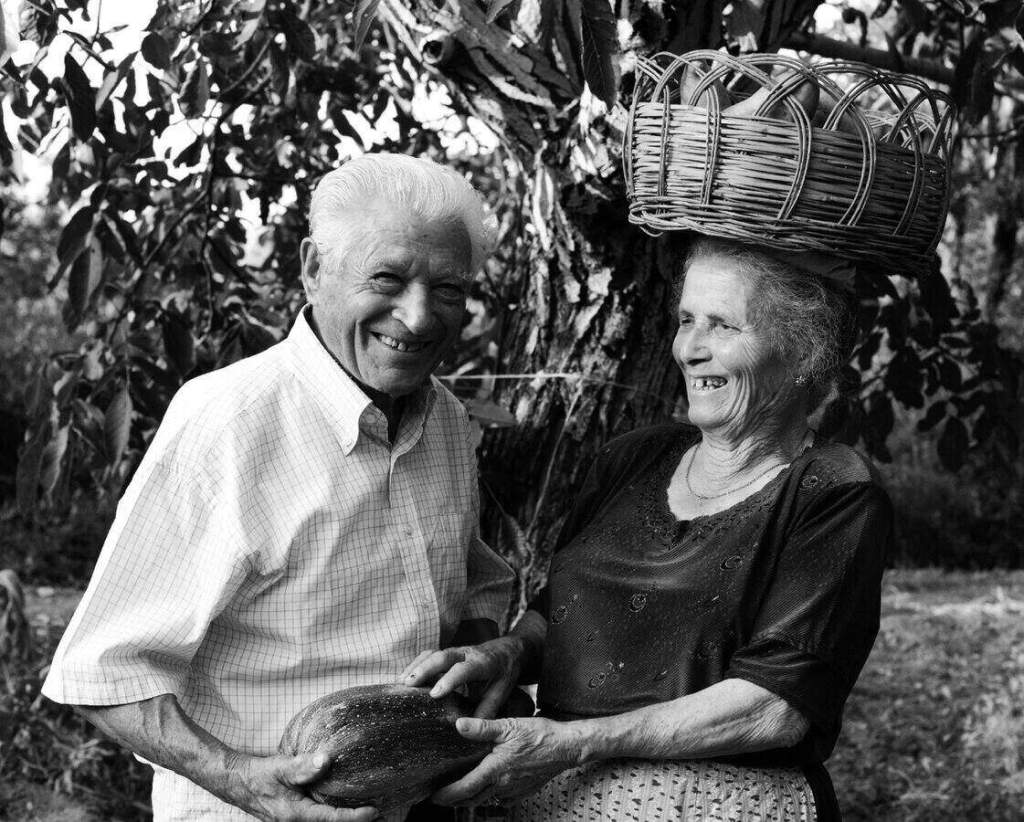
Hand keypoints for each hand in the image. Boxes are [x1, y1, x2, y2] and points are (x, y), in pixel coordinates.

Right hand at [229, 751, 378, 821]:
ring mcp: (299, 821)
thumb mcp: (281, 768)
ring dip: (348, 820)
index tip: (374, 811)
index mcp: (297, 815)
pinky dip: (338, 816)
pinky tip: (349, 807)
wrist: (240, 784)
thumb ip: (303, 766)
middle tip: (384, 816)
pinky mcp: (300, 816)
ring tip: (373, 814)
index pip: (332, 820)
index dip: (355, 817)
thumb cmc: (261, 776)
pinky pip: (323, 819)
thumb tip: (326, 760)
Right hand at [401, 635, 525, 717]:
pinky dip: (416, 664)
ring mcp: (455, 651)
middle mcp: (467, 653)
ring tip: (400, 683)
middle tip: (408, 684)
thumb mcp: (502, 691)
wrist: (508, 650)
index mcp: (483, 663)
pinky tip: (404, 679)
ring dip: (416, 666)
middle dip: (425, 669)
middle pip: (443, 656)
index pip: (464, 669)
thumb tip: (473, 729)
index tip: (434, 694)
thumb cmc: (505, 672)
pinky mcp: (447, 653)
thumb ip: (488, 708)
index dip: (449, 680)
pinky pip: (429, 655)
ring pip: (432, 653)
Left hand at [431, 717, 583, 806]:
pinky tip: (487, 786)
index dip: (448, 795)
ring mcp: (514, 790)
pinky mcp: (523, 791)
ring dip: (471, 798)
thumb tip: (458, 725)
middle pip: (473, 799)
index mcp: (497, 769)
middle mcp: (504, 784)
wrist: (566, 747)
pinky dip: (489, 795)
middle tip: (441, 797)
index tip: (435, 796)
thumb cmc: (540, 734)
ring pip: (486, 799)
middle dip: (455, 801)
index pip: (466, 788)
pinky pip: (501, 799)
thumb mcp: (509, 725)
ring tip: (460, 792)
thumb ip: (483, 727)